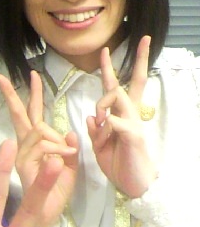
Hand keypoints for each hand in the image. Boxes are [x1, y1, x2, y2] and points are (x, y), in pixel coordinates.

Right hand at [0, 71, 77, 226]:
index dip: (33, 94)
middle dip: (13, 94)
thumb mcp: (70, 169)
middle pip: (20, 115)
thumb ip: (70, 150)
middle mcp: (25, 148)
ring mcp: (21, 156)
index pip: (33, 114)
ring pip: (40, 130)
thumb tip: (70, 132)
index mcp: (36, 146)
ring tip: (65, 160)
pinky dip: (57, 152)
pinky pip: (43, 147)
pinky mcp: (23, 166)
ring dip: (58, 142)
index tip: (32, 75)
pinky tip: (61, 162)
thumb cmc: (56, 195)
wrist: (47, 220)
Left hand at [86, 35, 156, 197]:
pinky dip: (104, 128)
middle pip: (129, 83)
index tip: (106, 49)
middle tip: (137, 41)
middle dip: (134, 61)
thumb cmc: (118, 163)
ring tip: (98, 120)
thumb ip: (95, 129)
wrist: (134, 184)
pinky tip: (102, 138)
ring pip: (117, 97)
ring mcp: (133, 123)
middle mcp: (130, 115)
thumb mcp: (99, 145)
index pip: (117, 87)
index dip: (110, 68)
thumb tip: (90, 116)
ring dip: (102, 104)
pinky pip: (114, 122)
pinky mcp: (132, 135)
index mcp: (120, 116)